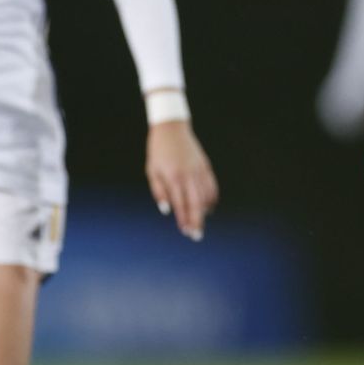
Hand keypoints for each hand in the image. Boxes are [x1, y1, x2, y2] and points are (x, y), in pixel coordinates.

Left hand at [145, 120, 217, 240]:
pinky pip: (211, 186)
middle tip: (197, 236)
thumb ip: (159, 192)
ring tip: (200, 223)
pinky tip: (207, 207)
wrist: (171, 129)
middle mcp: (188, 175)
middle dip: (197, 221)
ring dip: (204, 211)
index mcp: (173, 177)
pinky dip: (211, 198)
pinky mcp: (205, 166)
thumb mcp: (152, 171)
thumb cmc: (158, 152)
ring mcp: (198, 170)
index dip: (183, 219)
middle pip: (196, 203)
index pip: (180, 204)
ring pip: (206, 196)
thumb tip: (167, 211)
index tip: (185, 231)